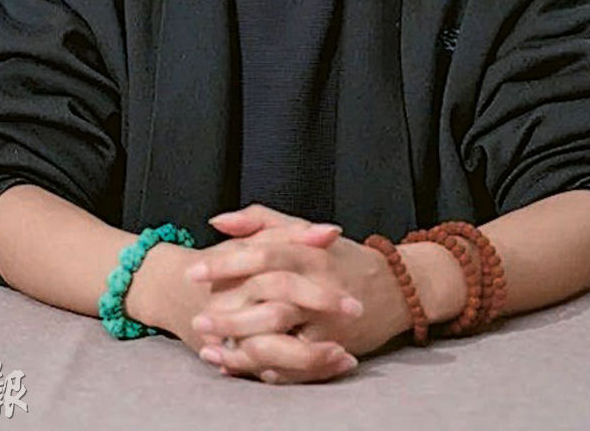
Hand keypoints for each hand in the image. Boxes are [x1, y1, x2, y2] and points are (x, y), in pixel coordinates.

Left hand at [188, 204, 408, 383]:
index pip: (262, 254)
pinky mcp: (333, 347)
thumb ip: (260, 221)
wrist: (395, 289)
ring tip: (211, 348)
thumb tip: (218, 221)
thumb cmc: (340, 258)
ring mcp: (327, 319)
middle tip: (198, 320)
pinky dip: (265, 368)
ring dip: (241, 345)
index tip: (194, 271)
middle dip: (229, 312)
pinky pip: (294, 364)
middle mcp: (318, 283)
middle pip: (268, 296)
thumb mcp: (302, 231)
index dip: (226, 263)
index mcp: (308, 251)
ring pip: (279, 334)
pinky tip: (240, 366)